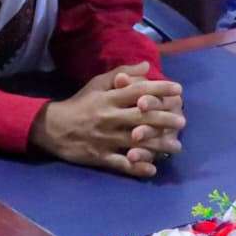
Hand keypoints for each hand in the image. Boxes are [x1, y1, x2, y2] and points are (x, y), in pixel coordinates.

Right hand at [37, 68, 185, 179]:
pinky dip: (137, 167)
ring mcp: (105, 138)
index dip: (159, 89)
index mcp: (109, 98)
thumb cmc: (80, 103)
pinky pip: (121, 163)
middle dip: (164, 119)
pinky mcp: (99, 156)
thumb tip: (147, 66)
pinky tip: (152, 169)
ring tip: (176, 146)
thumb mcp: (98, 84)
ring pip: (135, 141)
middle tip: (182, 120)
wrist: (52, 128)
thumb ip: (123, 74)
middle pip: (140, 117)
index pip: (137, 91)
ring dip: (158, 145)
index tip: (178, 90)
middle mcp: (109, 117)